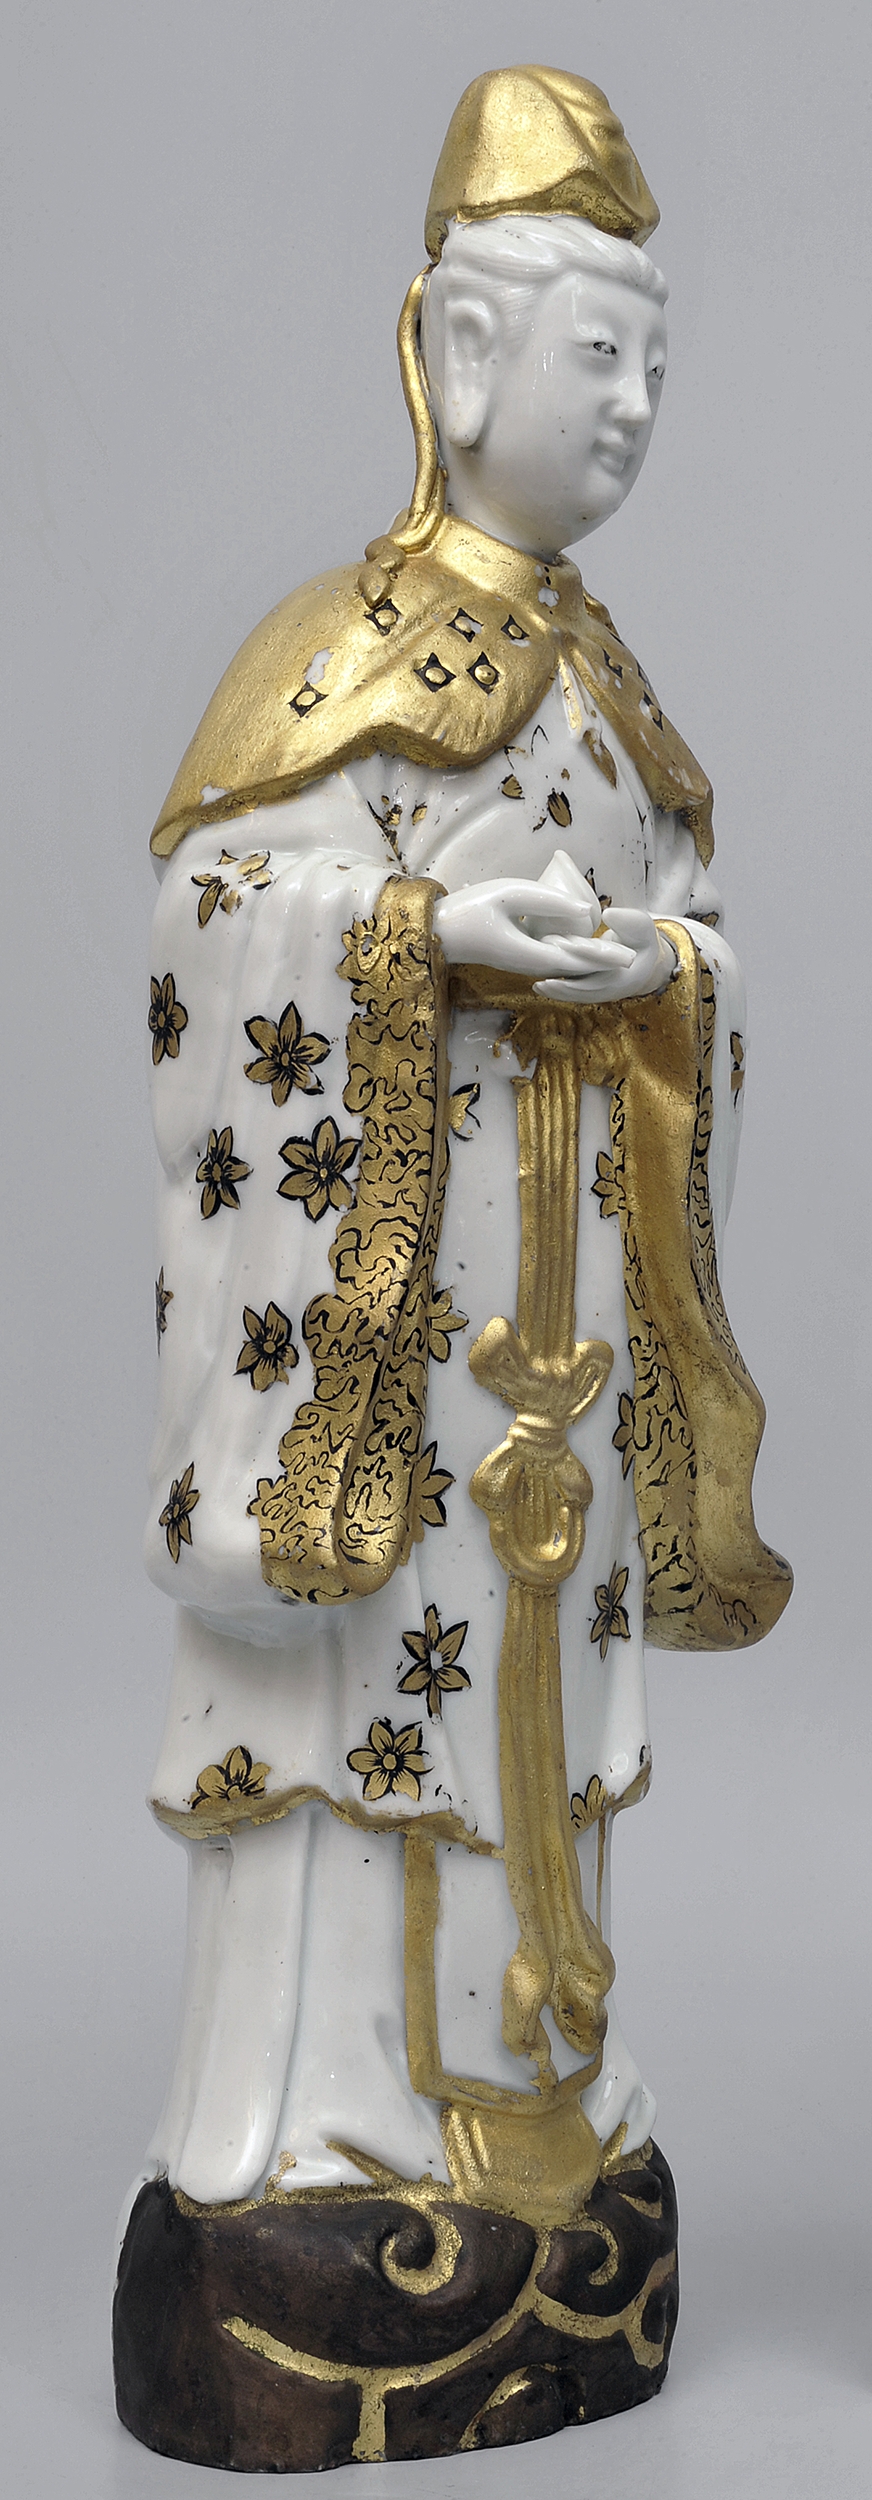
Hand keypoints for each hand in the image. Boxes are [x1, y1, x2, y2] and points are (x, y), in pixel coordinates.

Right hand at [434, 853, 635, 981]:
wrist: (437, 931)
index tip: (629, 956)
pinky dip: (570, 955)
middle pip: (574, 966)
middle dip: (602, 962)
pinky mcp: (517, 957)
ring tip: (613, 953)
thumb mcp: (510, 894)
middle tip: (630, 958)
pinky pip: (551, 959)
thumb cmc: (470, 909)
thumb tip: (585, 910)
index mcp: (531, 954)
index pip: (577, 959)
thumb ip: (548, 901)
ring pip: (563, 964)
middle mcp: (530, 964)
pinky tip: (580, 947)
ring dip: (587, 960)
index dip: (604, 956)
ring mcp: (523, 963)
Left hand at [535, 905, 675, 1002]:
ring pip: (578, 994)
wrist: (642, 956)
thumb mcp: (639, 925)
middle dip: (565, 987)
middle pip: (588, 989)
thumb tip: (607, 914)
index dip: (588, 959)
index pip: (606, 968)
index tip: (568, 951)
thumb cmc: (639, 937)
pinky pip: (574, 992)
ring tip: (537, 987)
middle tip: (543, 983)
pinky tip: (538, 986)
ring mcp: (601, 991)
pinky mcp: (590, 989)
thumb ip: (626, 920)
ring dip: (558, 992)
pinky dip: (558, 990)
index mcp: (629, 974)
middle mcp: (614, 987)